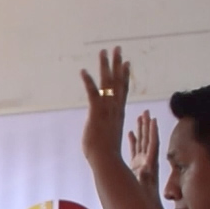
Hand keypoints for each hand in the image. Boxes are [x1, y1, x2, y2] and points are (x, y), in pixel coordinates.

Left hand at [79, 47, 131, 163]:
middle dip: (117, 64)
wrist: (106, 160)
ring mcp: (106, 109)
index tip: (126, 63)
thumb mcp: (107, 136)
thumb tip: (103, 131)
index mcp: (118, 113)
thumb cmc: (105, 154)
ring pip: (107, 83)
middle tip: (117, 49)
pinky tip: (83, 71)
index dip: (124, 75)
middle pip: (118, 81)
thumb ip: (106, 128)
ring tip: (104, 52)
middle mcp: (115, 108)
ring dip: (105, 66)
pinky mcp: (96, 113)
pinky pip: (92, 94)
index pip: (123, 90)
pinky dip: (88, 82)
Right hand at [127, 110, 160, 199]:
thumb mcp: (146, 187)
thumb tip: (145, 168)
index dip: (152, 132)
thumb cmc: (146, 199)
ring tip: (140, 117)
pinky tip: (130, 132)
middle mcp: (147, 161)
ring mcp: (142, 163)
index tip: (152, 119)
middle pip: (148, 140)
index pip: (152, 144)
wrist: (147, 208)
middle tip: (146, 112)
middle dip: (147, 126)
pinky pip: (135, 150)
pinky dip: (133, 141)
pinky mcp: (136, 167)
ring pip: (142, 143)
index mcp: (150, 164)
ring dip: (141, 130)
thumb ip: (146, 176)